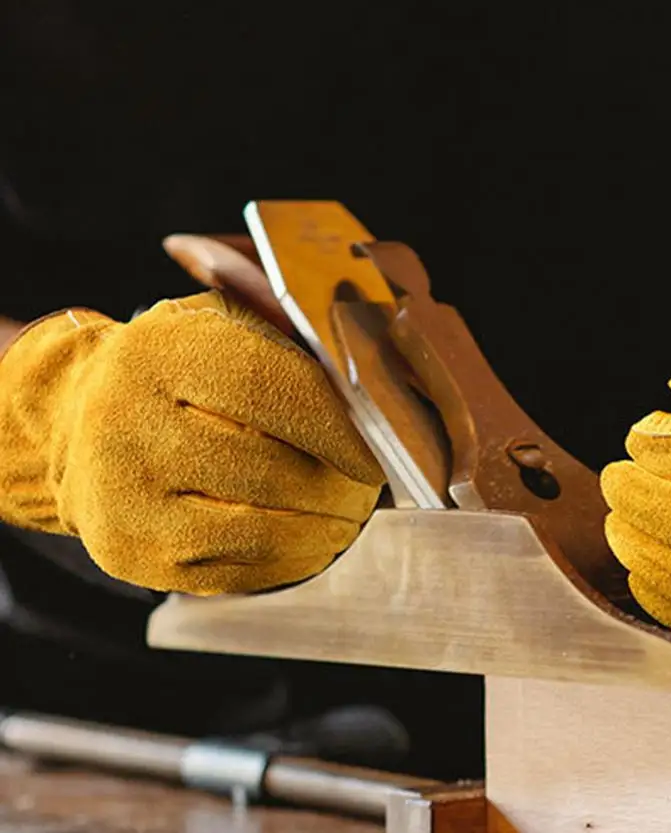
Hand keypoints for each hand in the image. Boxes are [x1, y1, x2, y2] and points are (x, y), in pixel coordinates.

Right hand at [0, 291, 383, 593]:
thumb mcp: (216, 322)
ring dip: (321, 532)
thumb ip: (285, 334)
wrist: (73, 422)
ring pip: (254, 531)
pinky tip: (313, 546)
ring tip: (348, 519)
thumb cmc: (174, 370)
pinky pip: (230, 572)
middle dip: (337, 489)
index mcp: (162, 353)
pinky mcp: (130, 553)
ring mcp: (126, 495)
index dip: (336, 430)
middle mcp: (130, 422)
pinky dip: (286, 564)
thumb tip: (364, 383)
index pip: (270, 391)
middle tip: (367, 493)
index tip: (374, 456)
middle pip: (268, 470)